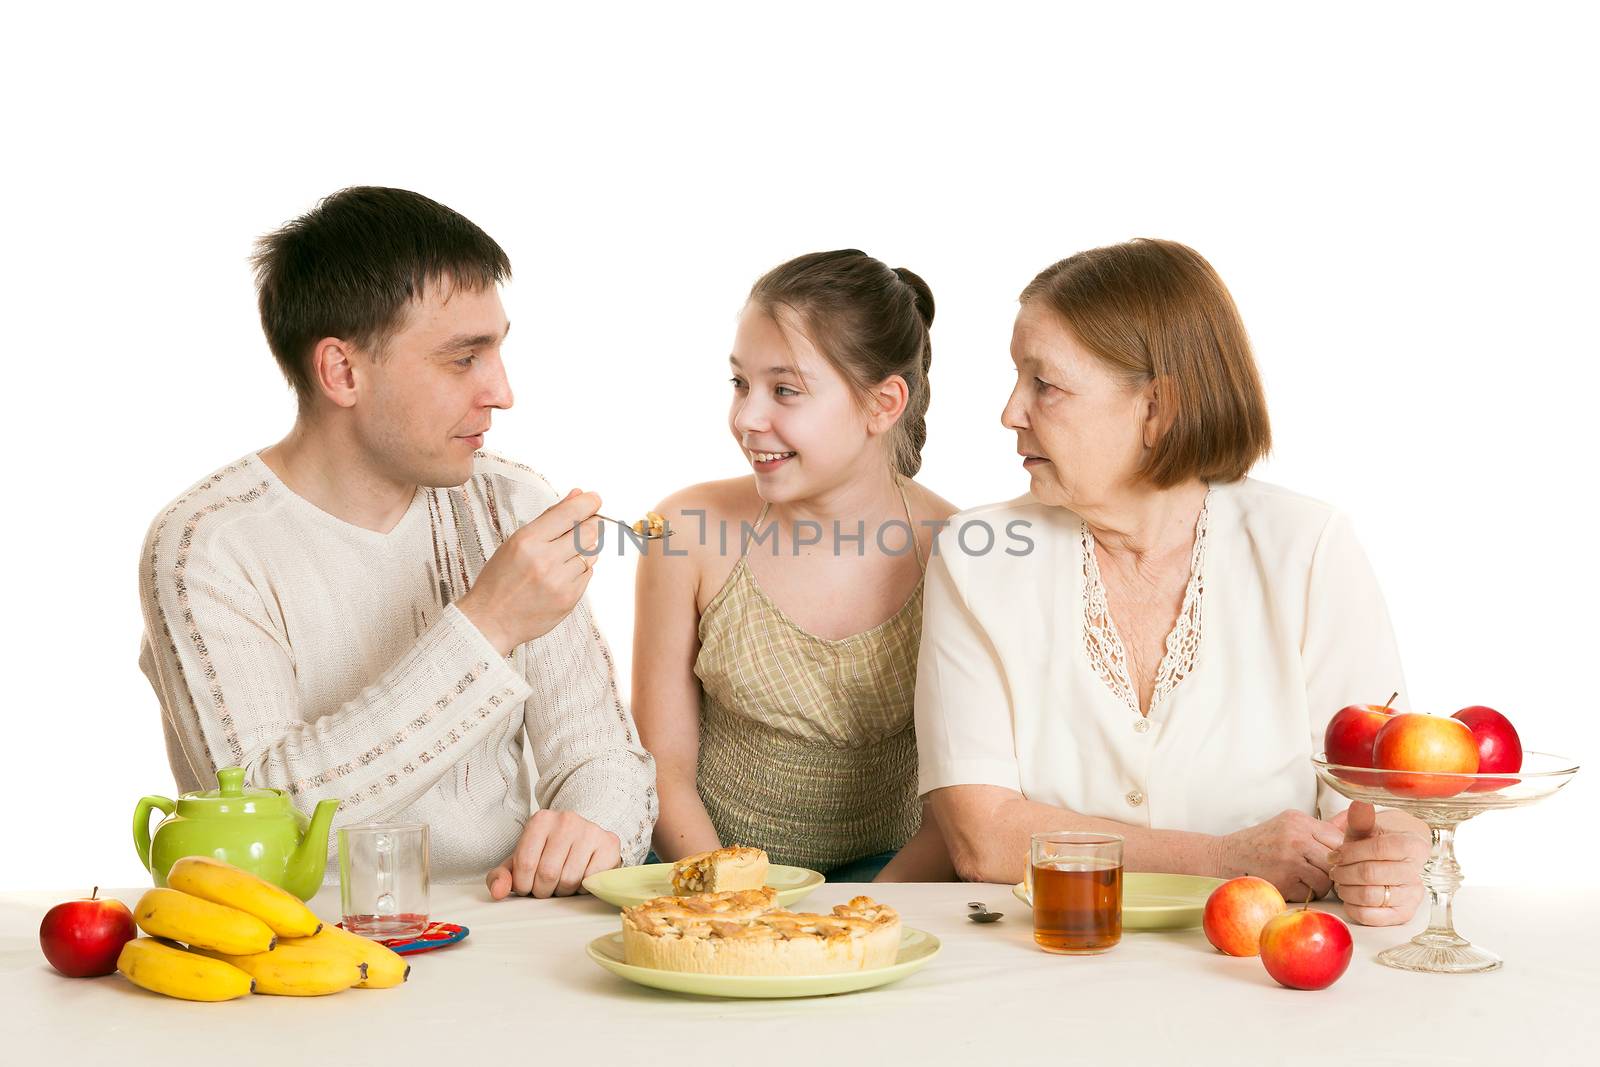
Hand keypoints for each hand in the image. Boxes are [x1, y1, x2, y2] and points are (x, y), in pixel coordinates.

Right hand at [457, 489, 603, 654]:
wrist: (491, 621)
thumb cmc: (500, 579)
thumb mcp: (516, 541)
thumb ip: (550, 517)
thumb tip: (578, 494)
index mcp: (527, 541)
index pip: (569, 513)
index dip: (588, 503)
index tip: (595, 499)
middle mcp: (545, 560)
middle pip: (589, 532)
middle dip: (592, 524)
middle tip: (587, 523)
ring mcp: (559, 582)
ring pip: (591, 553)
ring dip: (584, 550)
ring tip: (563, 556)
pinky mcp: (569, 599)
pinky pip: (587, 574)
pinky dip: (580, 570)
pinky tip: (561, 574)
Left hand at [485, 809, 621, 898]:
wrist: (582, 840)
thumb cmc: (548, 854)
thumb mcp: (521, 861)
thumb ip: (501, 876)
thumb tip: (498, 892)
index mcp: (541, 819)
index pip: (526, 864)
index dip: (524, 885)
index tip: (528, 886)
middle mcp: (567, 819)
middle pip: (548, 873)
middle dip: (544, 890)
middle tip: (547, 887)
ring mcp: (591, 830)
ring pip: (570, 880)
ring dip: (563, 892)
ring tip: (563, 883)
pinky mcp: (609, 844)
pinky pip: (591, 880)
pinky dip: (583, 889)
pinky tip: (581, 878)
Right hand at [1215, 809, 1343, 900]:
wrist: (1225, 857)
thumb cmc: (1259, 843)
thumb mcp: (1287, 826)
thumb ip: (1318, 829)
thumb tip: (1356, 822)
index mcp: (1298, 820)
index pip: (1339, 838)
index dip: (1339, 853)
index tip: (1331, 861)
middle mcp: (1295, 836)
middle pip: (1336, 860)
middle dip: (1331, 871)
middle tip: (1320, 874)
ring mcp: (1289, 859)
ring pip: (1326, 879)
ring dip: (1319, 886)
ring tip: (1305, 882)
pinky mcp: (1283, 880)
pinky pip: (1310, 892)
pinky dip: (1304, 894)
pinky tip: (1291, 886)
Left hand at [1327, 801, 1426, 925]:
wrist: (1391, 862)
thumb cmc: (1375, 845)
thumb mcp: (1367, 830)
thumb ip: (1362, 820)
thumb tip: (1359, 805)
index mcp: (1411, 846)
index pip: (1378, 849)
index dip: (1350, 853)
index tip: (1334, 855)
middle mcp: (1416, 872)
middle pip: (1370, 874)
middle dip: (1344, 872)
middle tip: (1334, 870)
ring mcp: (1412, 896)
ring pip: (1369, 895)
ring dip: (1346, 889)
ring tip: (1340, 882)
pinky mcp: (1402, 914)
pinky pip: (1372, 916)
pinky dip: (1353, 907)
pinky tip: (1349, 896)